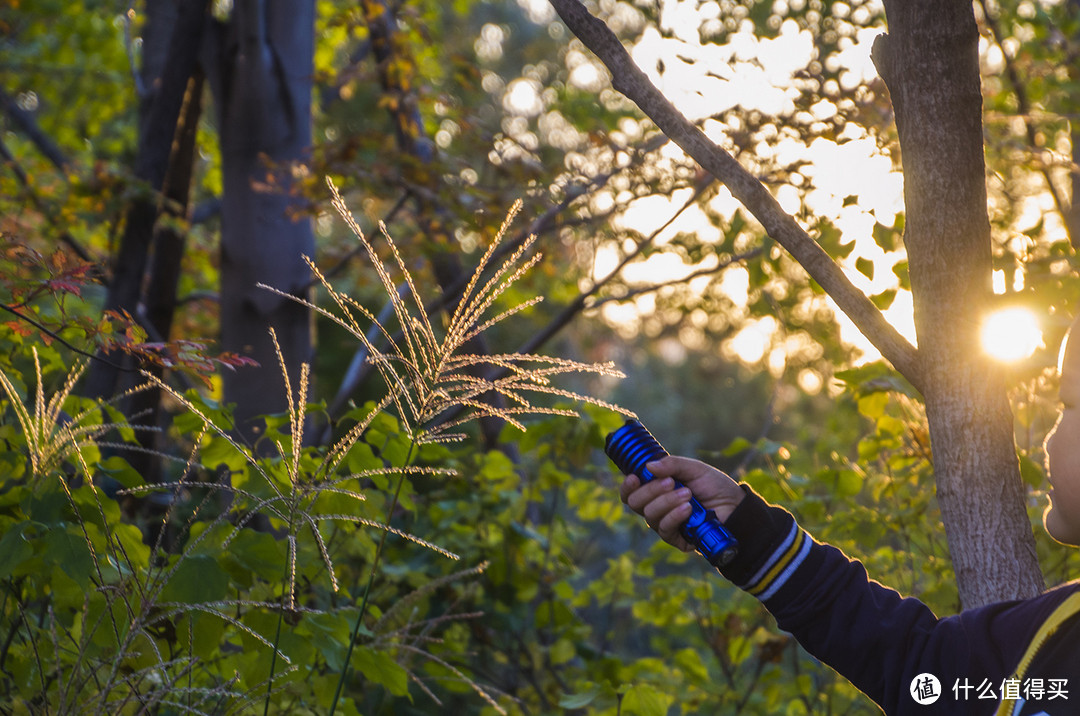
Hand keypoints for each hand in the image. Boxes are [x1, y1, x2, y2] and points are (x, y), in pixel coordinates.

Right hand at [618, 455, 744, 552]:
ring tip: (687, 494)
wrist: (736, 507)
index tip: (634, 477)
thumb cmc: (715, 486)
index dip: (627, 486)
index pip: (631, 491)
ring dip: (666, 502)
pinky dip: (674, 516)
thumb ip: (672, 465)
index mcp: (656, 490)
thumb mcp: (694, 469)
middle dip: (650, 491)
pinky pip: (665, 529)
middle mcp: (657, 507)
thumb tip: (648, 466)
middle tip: (670, 482)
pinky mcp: (676, 539)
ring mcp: (666, 523)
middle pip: (636, 503)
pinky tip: (687, 509)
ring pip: (649, 515)